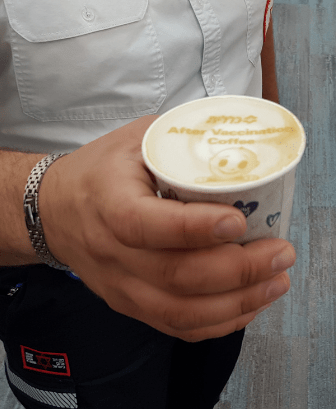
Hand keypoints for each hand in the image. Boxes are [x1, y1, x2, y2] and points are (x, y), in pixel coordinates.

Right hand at [39, 116, 295, 341]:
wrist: (54, 210)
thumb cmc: (99, 170)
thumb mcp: (133, 139)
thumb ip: (180, 140)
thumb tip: (236, 144)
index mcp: (108, 202)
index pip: (146, 225)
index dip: (196, 228)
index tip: (239, 221)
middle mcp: (112, 252)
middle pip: (176, 276)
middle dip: (238, 270)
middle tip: (279, 252)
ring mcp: (121, 286)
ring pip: (181, 311)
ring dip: (238, 302)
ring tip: (276, 281)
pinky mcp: (130, 304)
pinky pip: (177, 326)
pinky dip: (220, 322)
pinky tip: (249, 303)